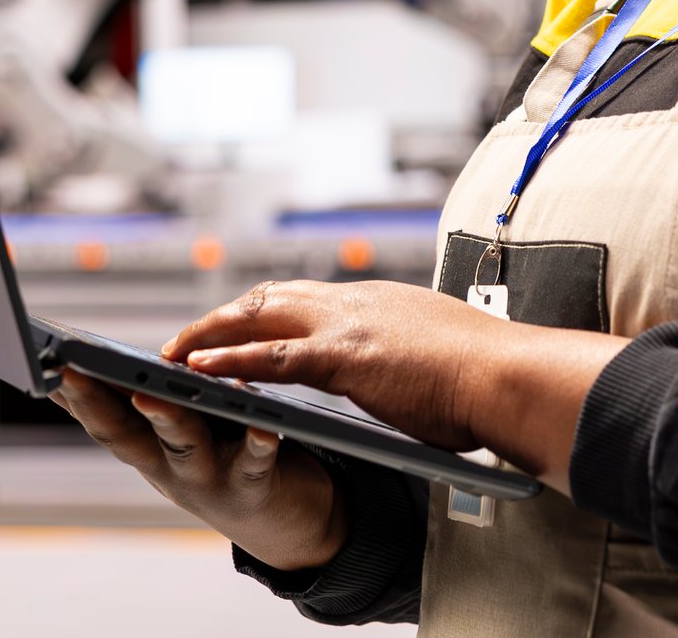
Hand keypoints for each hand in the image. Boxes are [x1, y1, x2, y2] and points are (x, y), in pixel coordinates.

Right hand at [50, 368, 346, 571]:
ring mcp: (208, 478)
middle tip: (69, 370)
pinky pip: (254, 462)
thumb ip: (153, 403)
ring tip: (150, 394)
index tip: (41, 359)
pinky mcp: (254, 486)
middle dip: (94, 400)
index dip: (70, 391)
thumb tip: (117, 359)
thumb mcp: (178, 435)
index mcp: (148, 447)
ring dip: (164, 419)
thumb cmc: (222, 460)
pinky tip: (262, 425)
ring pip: (182, 444)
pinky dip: (257, 442)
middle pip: (124, 431)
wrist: (280, 526)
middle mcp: (168, 465)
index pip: (99, 415)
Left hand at [164, 279, 627, 485]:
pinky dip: (228, 361)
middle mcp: (355, 302)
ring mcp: (347, 326)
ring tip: (169, 356)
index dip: (262, 313)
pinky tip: (197, 370)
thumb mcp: (435, 351)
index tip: (235, 324)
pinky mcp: (344, 358)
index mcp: (376, 302)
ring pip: (258, 320)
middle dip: (222, 317)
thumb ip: (405, 351)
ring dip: (207, 335)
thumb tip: (402, 366)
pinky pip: (269, 358)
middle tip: (184, 339)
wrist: (508, 378)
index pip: (303, 299)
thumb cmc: (485, 379)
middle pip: (269, 298)